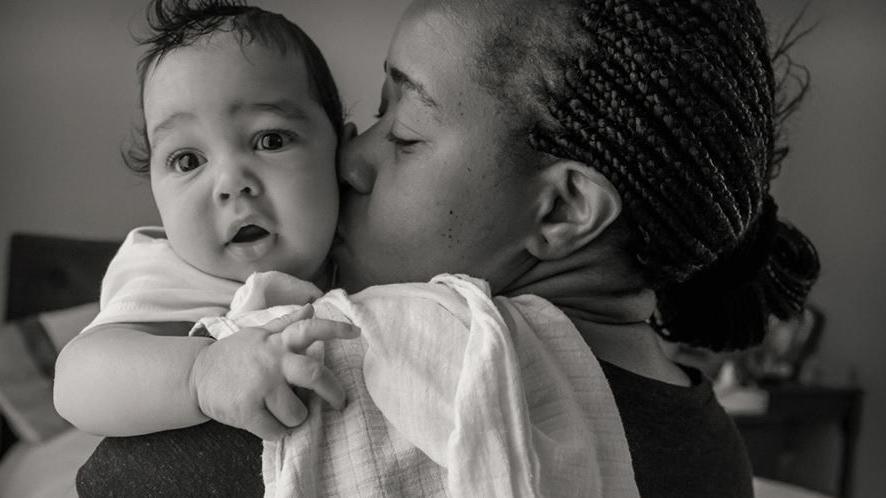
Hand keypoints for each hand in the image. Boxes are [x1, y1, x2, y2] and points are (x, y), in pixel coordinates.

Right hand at [190, 304, 359, 439]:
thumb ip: (286, 324)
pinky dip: (278, 432)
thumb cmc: (235, 355)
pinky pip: (277, 431)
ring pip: (298, 413)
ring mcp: (259, 386)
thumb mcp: (259, 335)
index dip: (336, 330)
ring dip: (297, 417)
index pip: (311, 329)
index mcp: (278, 342)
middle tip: (340, 402)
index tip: (357, 332)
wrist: (196, 375)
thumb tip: (311, 307)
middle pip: (315, 375)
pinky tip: (268, 422)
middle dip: (334, 392)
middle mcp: (272, 361)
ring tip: (285, 412)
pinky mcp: (246, 410)